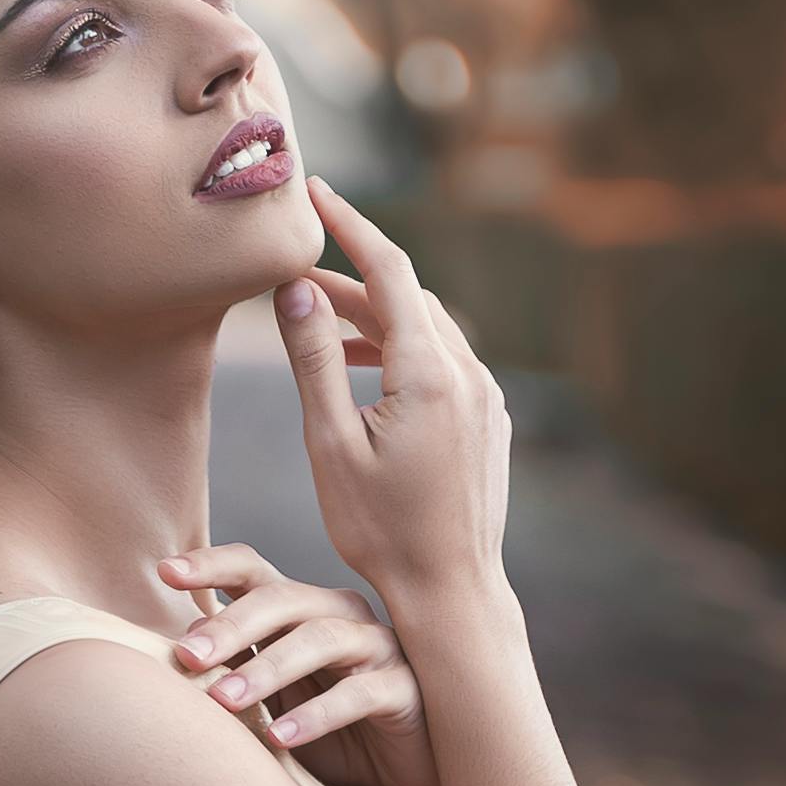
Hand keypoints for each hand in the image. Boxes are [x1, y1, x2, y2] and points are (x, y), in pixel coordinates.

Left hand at [157, 543, 446, 785]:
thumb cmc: (328, 737)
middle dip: (230, 626)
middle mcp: (338, 615)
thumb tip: (182, 641)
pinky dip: (317, 714)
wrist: (402, 781)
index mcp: (299, 610)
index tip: (165, 572)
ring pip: (319, 639)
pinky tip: (281, 738)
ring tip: (224, 701)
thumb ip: (232, 672)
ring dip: (266, 669)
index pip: (252, 572)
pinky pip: (359, 693)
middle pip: (282, 599)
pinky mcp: (404, 688)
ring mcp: (376, 647)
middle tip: (187, 657)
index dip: (211, 565)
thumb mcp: (268, 706)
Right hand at [272, 178, 510, 615]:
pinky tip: (366, 373)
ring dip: (376, 317)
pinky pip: (445, 363)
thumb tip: (296, 289)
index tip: (316, 191)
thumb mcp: (330, 445)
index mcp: (429, 373)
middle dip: (354, 276)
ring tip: (322, 327)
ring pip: (428, 330)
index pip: (389, 270)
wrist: (451, 594)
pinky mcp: (490, 422)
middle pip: (408, 297)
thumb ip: (312, 360)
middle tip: (298, 277)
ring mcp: (486, 398)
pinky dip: (402, 350)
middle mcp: (468, 374)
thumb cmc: (381, 531)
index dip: (349, 225)